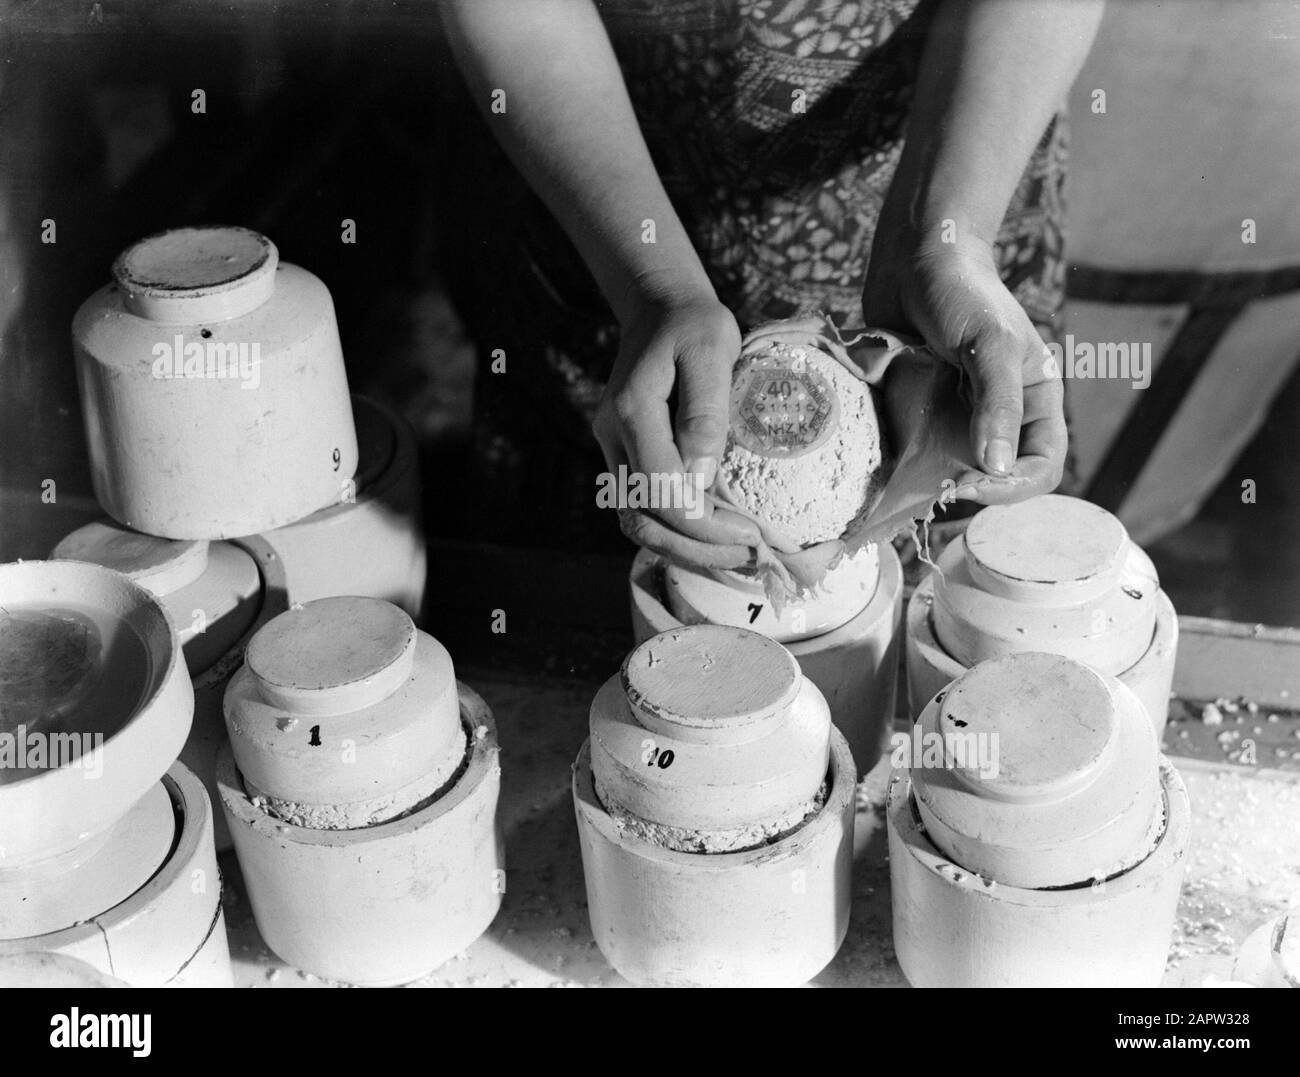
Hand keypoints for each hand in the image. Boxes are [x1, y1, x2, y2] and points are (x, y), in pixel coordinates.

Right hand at [592, 290, 762, 561]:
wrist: (660, 309)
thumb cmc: (694, 324)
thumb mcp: (712, 348)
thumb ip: (706, 412)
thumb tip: (703, 478)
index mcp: (632, 412)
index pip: (660, 489)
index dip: (704, 523)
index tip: (751, 533)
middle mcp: (613, 437)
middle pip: (642, 520)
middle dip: (695, 549)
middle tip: (748, 558)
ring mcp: (614, 449)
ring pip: (637, 524)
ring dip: (684, 550)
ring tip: (735, 559)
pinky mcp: (626, 457)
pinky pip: (643, 511)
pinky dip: (677, 535)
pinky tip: (715, 541)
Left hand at [863, 236, 1065, 503]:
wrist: (912, 263)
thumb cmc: (962, 294)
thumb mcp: (991, 344)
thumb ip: (999, 404)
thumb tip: (997, 468)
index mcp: (1035, 402)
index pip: (1041, 467)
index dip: (1012, 486)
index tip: (970, 483)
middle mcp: (1000, 418)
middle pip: (997, 480)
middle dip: (971, 488)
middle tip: (937, 485)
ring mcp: (958, 419)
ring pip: (953, 473)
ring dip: (933, 482)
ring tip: (910, 476)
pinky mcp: (919, 417)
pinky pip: (916, 455)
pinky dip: (904, 464)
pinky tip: (888, 462)